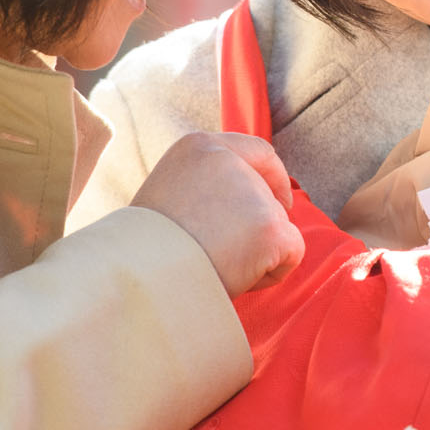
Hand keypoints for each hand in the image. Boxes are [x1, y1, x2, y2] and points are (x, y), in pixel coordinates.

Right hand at [131, 131, 301, 294]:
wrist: (138, 282)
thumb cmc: (146, 252)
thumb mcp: (169, 197)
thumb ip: (207, 188)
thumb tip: (241, 208)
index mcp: (197, 146)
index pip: (256, 151)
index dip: (271, 177)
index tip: (276, 201)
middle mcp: (228, 160)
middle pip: (269, 194)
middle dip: (255, 227)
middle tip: (219, 253)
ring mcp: (253, 194)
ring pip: (279, 226)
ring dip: (256, 253)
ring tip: (216, 265)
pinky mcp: (270, 228)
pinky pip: (292, 252)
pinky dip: (272, 272)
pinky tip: (237, 279)